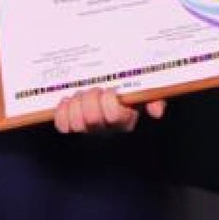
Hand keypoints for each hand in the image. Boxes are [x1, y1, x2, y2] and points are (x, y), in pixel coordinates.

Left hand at [51, 89, 165, 134]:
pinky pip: (62, 126)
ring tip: (81, 94)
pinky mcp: (71, 128)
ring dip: (76, 103)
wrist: (107, 91)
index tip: (110, 89)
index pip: (113, 116)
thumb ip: (154, 99)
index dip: (108, 100)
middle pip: (92, 118)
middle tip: (95, 89)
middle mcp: (105, 130)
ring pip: (76, 122)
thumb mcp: (145, 92)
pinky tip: (68, 101)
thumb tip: (156, 112)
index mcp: (124, 121)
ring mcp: (86, 130)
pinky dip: (62, 111)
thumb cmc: (127, 93)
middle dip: (90, 98)